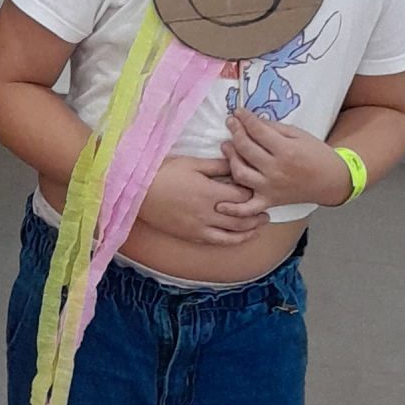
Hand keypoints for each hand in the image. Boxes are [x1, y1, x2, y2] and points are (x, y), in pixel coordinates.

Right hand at [138, 154, 267, 247]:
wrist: (137, 193)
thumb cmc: (163, 173)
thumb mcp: (191, 163)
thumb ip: (217, 166)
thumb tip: (237, 162)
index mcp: (210, 192)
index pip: (243, 197)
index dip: (254, 194)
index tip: (259, 190)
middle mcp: (208, 213)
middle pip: (242, 218)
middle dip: (257, 215)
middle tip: (267, 211)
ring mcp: (200, 227)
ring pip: (233, 234)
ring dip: (249, 231)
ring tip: (258, 226)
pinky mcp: (192, 236)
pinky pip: (217, 242)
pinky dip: (232, 241)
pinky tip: (238, 237)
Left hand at [222, 109, 350, 212]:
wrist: (331, 181)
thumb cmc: (316, 154)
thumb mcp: (299, 135)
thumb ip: (274, 128)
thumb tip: (251, 120)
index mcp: (286, 151)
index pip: (257, 131)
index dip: (245, 118)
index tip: (238, 111)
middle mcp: (276, 170)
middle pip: (245, 149)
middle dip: (235, 132)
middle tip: (231, 123)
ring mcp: (270, 188)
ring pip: (240, 173)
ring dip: (230, 159)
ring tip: (226, 146)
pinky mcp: (269, 202)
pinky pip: (247, 209)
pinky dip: (234, 209)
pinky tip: (220, 205)